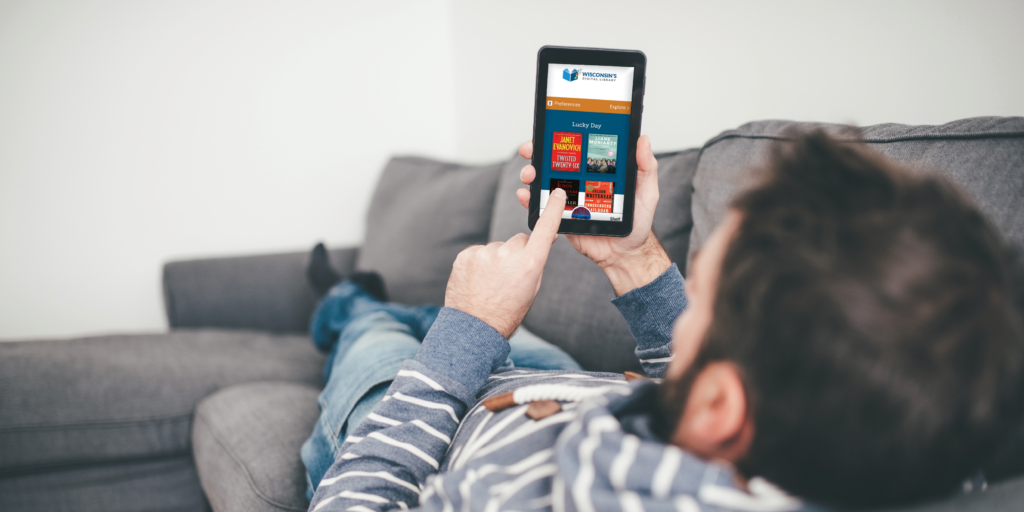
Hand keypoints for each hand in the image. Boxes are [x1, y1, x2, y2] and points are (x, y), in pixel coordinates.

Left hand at [445, 187, 566, 337]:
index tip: (558, 194)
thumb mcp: (532, 289)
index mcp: (530, 264)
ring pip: (497, 248)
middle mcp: (507, 254)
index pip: (546, 229)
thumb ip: (536, 262)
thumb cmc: (507, 312)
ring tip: (490, 283)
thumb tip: (541, 240)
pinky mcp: (466, 255)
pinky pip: (479, 253)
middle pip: (519, 241)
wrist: (474, 328)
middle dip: (517, 253)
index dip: (553, 210)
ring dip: (496, 259)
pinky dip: (479, 263)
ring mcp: (484, 253)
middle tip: (509, 276)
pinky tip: (478, 280)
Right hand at [517, 135, 670, 294]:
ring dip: (530, 174)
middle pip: (553, 163)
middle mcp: (580, 183)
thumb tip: (643, 140)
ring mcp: (569, 200)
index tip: (550, 130)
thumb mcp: (647, 192)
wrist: (626, 254)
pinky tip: (526, 195)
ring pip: (543, 182)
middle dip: (537, 152)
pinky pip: (543, 208)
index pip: (577, 150)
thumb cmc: (639, 223)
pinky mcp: (561, 218)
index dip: (561, 138)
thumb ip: (646, 167)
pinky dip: (530, 200)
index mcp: (597, 173)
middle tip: (531, 150)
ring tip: (529, 175)